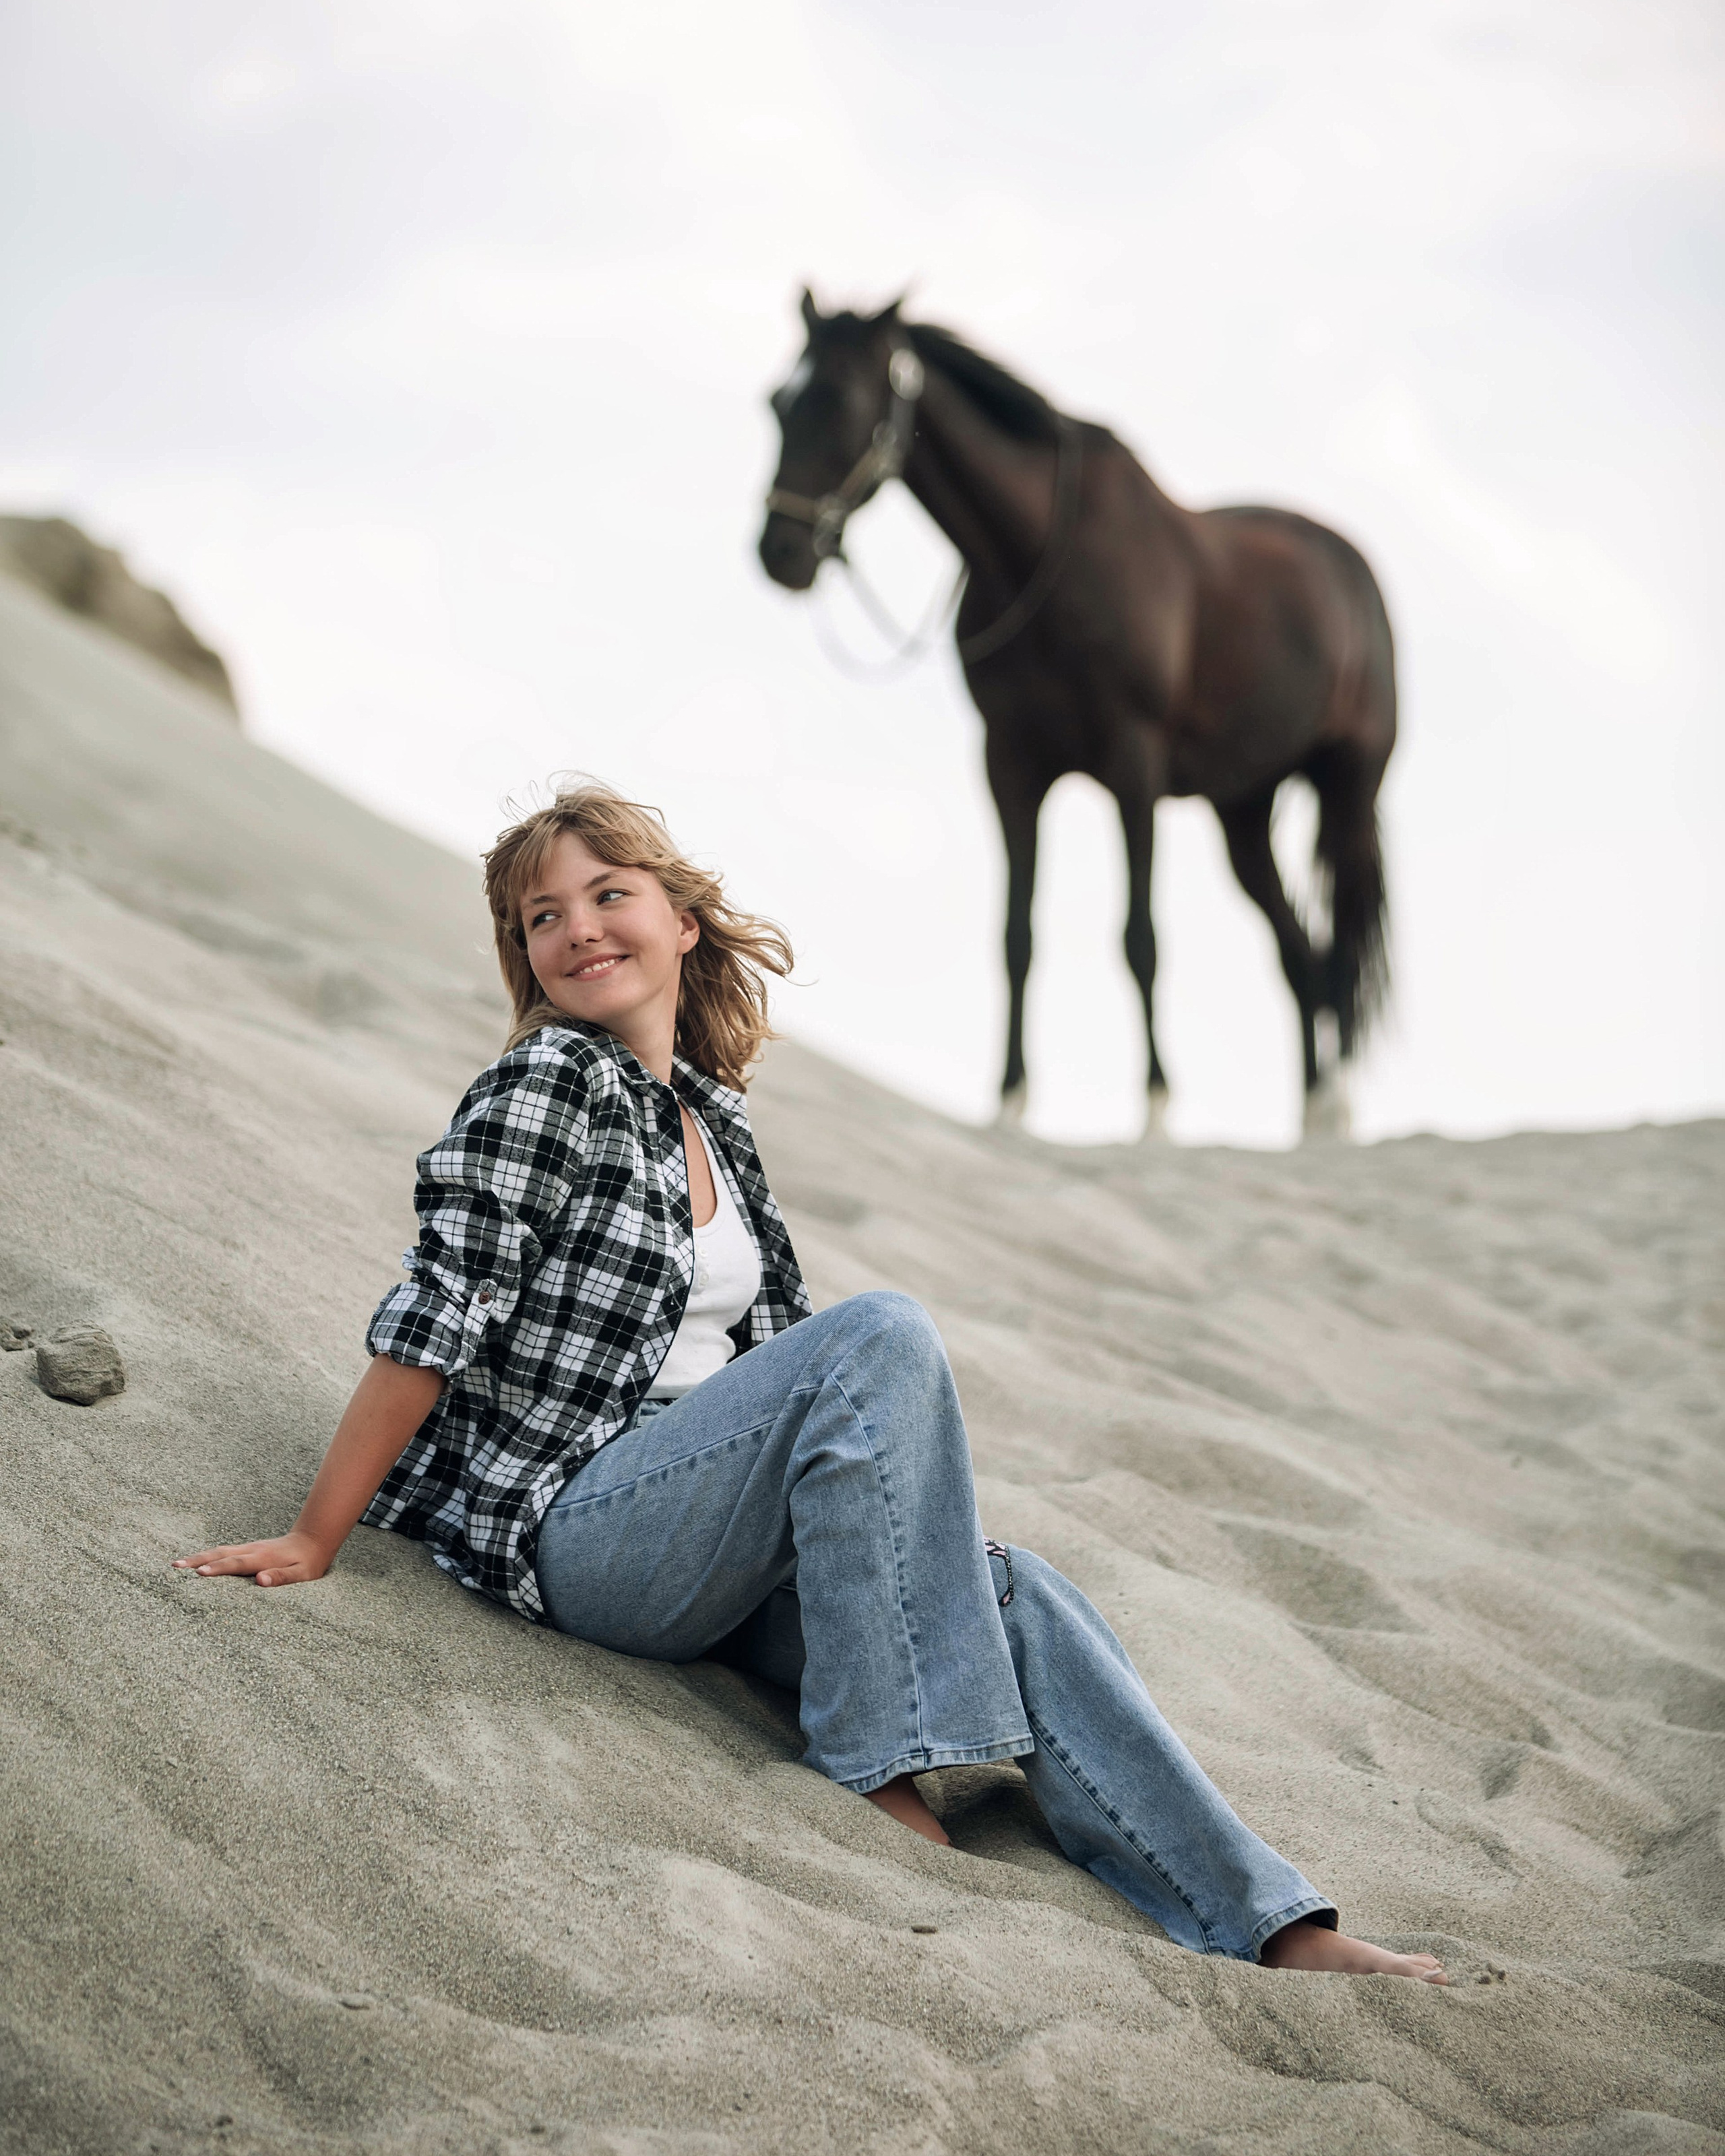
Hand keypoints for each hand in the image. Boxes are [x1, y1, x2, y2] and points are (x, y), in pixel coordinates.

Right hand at [172, 1531, 331, 1586]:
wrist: (313, 1539)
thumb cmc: (308, 1561)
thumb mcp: (302, 1573)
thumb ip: (282, 1577)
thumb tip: (261, 1581)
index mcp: (263, 1558)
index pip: (236, 1564)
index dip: (217, 1569)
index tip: (198, 1573)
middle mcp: (252, 1550)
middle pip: (220, 1554)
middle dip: (197, 1560)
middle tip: (174, 1566)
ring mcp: (249, 1548)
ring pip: (220, 1550)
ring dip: (199, 1556)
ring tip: (177, 1563)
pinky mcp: (248, 1549)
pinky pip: (224, 1552)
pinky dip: (208, 1556)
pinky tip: (197, 1561)